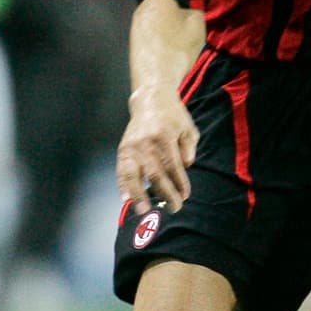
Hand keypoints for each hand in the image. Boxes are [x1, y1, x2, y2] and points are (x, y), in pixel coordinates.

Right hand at [116, 85, 198, 213]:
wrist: (150, 100)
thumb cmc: (173, 117)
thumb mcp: (188, 129)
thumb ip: (188, 148)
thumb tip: (185, 167)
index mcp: (164, 136)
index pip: (173, 165)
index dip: (179, 182)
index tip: (184, 196)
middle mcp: (146, 142)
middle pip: (155, 173)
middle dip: (165, 193)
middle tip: (174, 208)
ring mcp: (132, 146)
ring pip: (134, 173)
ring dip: (138, 194)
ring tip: (142, 210)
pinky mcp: (123, 149)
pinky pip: (122, 170)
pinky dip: (123, 185)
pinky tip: (126, 199)